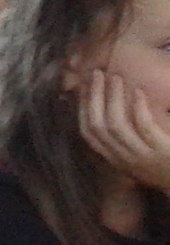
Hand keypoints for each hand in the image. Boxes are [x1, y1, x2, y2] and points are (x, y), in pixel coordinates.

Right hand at [80, 71, 169, 192]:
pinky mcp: (161, 152)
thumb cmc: (165, 170)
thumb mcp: (139, 160)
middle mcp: (122, 159)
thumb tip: (112, 111)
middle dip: (94, 98)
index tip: (83, 88)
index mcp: (115, 159)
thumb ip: (126, 141)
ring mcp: (141, 157)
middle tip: (97, 74)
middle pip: (98, 126)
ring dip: (113, 98)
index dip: (82, 109)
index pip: (88, 133)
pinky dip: (139, 107)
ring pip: (116, 125)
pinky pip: (144, 126)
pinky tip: (139, 92)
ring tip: (116, 78)